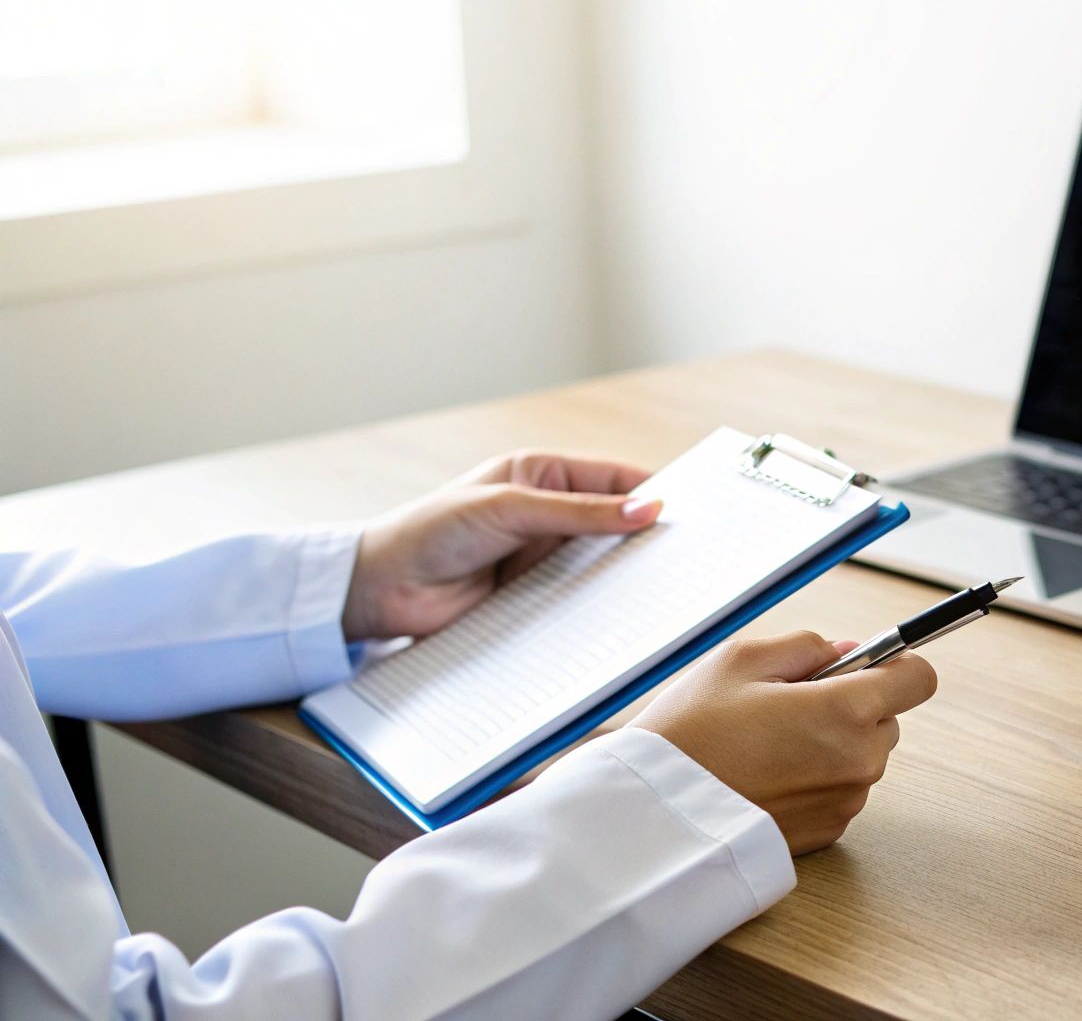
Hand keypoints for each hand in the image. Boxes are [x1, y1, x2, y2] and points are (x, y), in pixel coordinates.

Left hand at [342, 450, 660, 641]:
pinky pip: (579, 600)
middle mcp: (548, 515)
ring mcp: (543, 558)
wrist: (380, 590)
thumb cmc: (432, 530)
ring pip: (601, 565)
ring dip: (624, 577)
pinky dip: (600, 608)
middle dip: (645, 538)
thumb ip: (579, 513)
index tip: (689, 514)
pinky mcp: (536, 598)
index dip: (652, 493)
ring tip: (664, 590)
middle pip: (615, 524)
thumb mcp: (509, 509)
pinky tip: (624, 617)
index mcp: (542, 476)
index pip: (615, 479)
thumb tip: (647, 510)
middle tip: (688, 556)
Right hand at [629, 631, 936, 854]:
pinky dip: (815, 779)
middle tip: (789, 703)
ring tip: (767, 743)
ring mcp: (845, 803)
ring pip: (862, 756)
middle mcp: (858, 762)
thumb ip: (807, 647)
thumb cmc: (690, 734)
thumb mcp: (740, 661)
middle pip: (887, 718)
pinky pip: (839, 791)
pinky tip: (766, 775)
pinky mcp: (827, 835)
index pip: (918, 678)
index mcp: (845, 712)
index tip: (867, 663)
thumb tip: (845, 651)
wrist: (655, 818)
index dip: (895, 664)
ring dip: (833, 744)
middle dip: (852, 705)